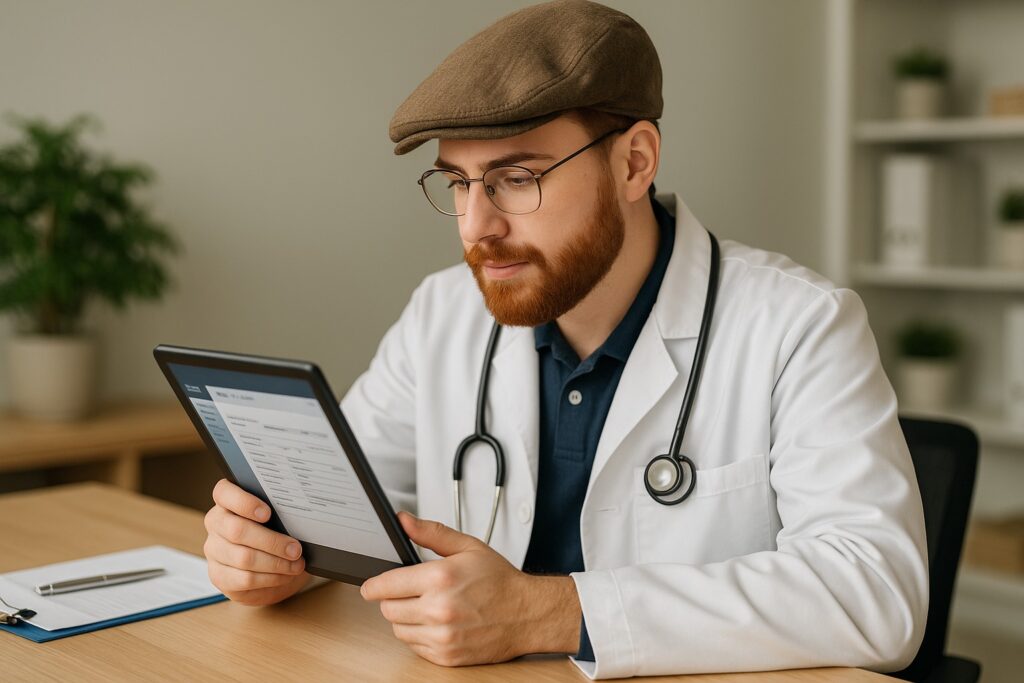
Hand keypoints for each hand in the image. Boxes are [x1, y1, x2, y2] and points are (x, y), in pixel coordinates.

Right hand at [203, 478, 310, 605]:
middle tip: (295, 549)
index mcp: (227, 501)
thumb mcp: (278, 518)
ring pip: (243, 558)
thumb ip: (281, 512)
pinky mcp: (219, 575)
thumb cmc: (275, 533)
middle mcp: (216, 523)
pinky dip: (270, 578)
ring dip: (275, 563)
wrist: (270, 567)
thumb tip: (300, 516)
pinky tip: (284, 575)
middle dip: (272, 542)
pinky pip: (245, 579)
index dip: (244, 502)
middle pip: (237, 530)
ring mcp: (214, 550)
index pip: (224, 492)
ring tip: (296, 565)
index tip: (268, 513)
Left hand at [360, 512, 581, 665]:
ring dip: (406, 618)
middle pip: (388, 609)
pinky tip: (438, 624)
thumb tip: (405, 522)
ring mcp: (442, 637)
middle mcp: (438, 609)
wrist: (528, 614)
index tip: (371, 586)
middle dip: (394, 599)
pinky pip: (414, 647)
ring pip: (398, 630)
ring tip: (428, 607)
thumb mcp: (468, 547)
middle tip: (412, 592)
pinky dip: (420, 636)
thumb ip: (432, 533)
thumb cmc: (500, 581)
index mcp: (440, 578)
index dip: (374, 585)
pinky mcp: (446, 657)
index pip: (386, 585)